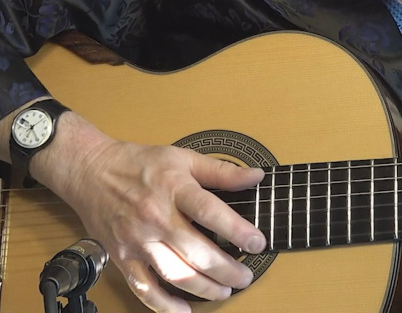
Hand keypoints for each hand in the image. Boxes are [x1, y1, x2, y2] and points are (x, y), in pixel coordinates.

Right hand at [30, 112, 265, 312]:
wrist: (89, 171)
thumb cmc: (139, 164)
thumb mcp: (183, 158)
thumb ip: (222, 171)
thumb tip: (256, 176)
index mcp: (174, 189)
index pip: (210, 212)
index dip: (237, 230)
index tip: (258, 243)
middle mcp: (156, 218)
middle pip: (196, 252)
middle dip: (226, 270)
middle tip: (245, 278)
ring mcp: (138, 241)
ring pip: (174, 274)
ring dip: (203, 288)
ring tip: (224, 292)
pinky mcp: (123, 257)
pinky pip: (143, 288)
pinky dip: (163, 304)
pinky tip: (183, 310)